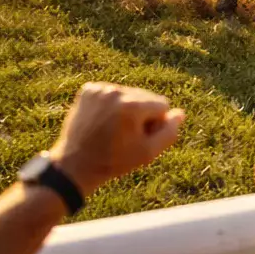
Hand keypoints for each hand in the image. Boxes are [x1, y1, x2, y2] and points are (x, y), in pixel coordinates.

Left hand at [49, 83, 184, 196]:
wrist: (74, 165)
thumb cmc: (114, 161)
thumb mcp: (149, 153)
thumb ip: (170, 132)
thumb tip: (180, 113)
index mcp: (133, 105)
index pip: (162, 104)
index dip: (155, 124)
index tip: (139, 138)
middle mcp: (117, 91)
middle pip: (146, 97)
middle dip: (142, 114)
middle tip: (124, 136)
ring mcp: (100, 89)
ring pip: (129, 94)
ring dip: (126, 109)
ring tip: (112, 129)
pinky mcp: (88, 90)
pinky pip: (112, 92)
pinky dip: (110, 105)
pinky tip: (102, 120)